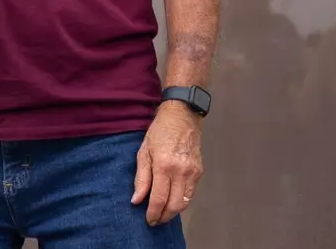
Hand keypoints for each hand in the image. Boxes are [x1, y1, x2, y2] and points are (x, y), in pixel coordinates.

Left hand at [132, 100, 202, 224]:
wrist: (183, 114)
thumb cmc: (159, 131)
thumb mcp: (144, 151)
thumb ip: (141, 178)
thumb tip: (136, 200)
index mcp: (164, 166)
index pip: (159, 199)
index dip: (153, 213)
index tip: (148, 220)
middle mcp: (181, 172)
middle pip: (174, 206)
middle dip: (164, 216)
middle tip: (155, 220)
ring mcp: (193, 172)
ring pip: (185, 202)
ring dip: (174, 211)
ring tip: (163, 213)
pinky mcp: (199, 171)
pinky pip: (191, 193)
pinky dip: (181, 200)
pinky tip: (173, 199)